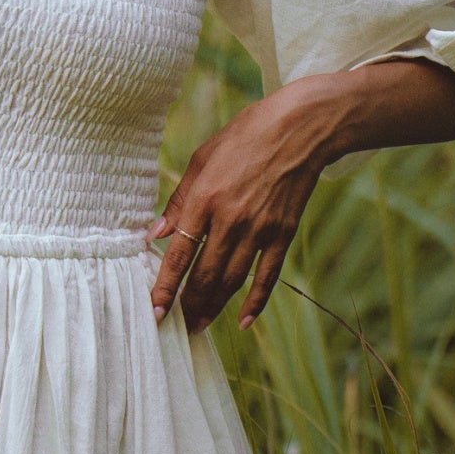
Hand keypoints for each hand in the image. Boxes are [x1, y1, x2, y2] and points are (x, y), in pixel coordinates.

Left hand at [148, 78, 355, 334]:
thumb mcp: (201, 158)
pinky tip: (243, 321)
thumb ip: (178, 200)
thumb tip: (154, 235)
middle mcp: (231, 220)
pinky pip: (268, 276)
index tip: (155, 311)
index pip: (179, 255)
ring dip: (214, 307)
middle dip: (188, 305)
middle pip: (205, 275)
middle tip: (176, 325)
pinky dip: (255, 301)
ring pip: (232, 280)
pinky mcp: (284, 233)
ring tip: (199, 325)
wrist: (300, 128)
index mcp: (205, 199)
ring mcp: (260, 229)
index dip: (166, 287)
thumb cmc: (245, 136)